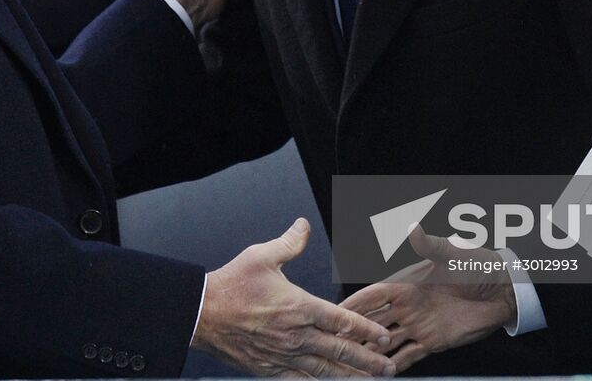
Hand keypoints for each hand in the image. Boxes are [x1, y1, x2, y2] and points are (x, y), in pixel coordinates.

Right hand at [192, 218, 396, 376]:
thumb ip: (289, 243)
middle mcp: (296, 334)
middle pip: (340, 351)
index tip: (384, 336)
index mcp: (299, 306)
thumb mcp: (262, 255)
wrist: (202, 313)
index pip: (342, 320)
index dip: (366, 329)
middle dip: (368, 360)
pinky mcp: (269, 369)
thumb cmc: (232, 284)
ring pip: (324, 371)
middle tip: (389, 367)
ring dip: (349, 377)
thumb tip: (304, 225)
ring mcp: (283, 355)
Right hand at [341, 225, 515, 372]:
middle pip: (374, 320)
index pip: (374, 295)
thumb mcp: (453, 254)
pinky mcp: (432, 342)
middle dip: (354, 332)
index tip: (334, 312)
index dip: (355, 304)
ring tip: (350, 366)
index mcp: (407, 283)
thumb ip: (431, 245)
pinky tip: (378, 375)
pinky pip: (408, 356)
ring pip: (386, 342)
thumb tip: (414, 229)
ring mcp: (418, 325)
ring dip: (370, 353)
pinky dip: (393, 366)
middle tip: (333, 345)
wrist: (503, 289)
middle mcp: (407, 306)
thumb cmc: (477, 264)